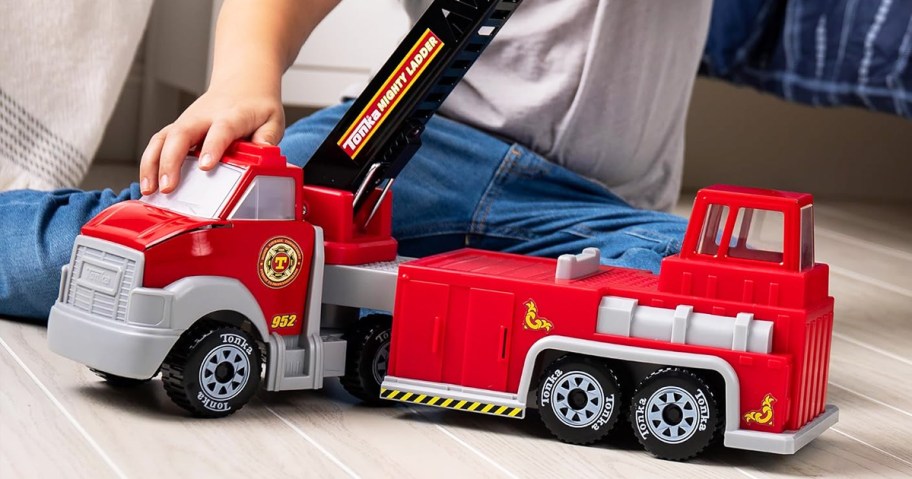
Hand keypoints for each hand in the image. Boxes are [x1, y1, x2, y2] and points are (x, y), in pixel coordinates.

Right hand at [139, 83, 283, 194]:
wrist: (243, 81)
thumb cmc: (256, 105)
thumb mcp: (272, 119)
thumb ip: (268, 138)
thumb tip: (265, 155)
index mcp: (232, 115)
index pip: (221, 129)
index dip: (212, 146)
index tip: (206, 165)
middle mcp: (204, 116)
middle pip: (182, 134)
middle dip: (171, 161)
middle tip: (169, 186)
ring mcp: (188, 121)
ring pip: (163, 138)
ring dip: (153, 164)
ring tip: (150, 190)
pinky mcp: (178, 127)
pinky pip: (159, 143)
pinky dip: (150, 162)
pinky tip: (149, 183)